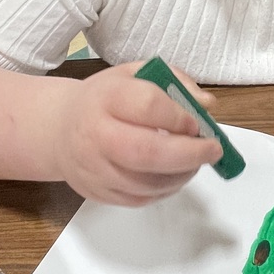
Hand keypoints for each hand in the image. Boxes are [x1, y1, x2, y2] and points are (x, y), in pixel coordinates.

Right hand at [47, 61, 221, 204]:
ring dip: (181, 174)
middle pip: (147, 152)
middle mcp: (96, 134)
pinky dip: (166, 189)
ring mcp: (95, 169)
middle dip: (189, 154)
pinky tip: (173, 173)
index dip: (179, 116)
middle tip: (213, 150)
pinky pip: (140, 199)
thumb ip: (174, 81)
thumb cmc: (106, 99)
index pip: (148, 106)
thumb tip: (207, 104)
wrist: (60, 129)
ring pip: (147, 183)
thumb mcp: (136, 74)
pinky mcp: (99, 193)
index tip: (197, 121)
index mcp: (106, 97)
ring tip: (194, 161)